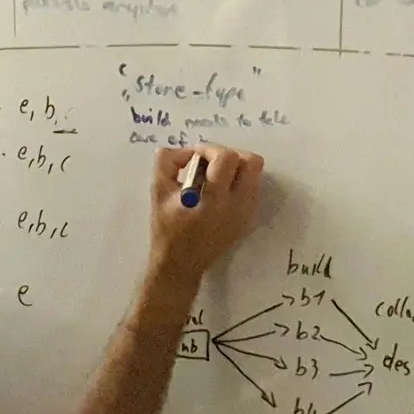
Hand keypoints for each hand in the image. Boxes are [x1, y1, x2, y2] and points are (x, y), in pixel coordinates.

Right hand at [146, 144, 263, 284]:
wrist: (181, 264)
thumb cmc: (167, 229)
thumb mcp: (158, 192)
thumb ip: (167, 162)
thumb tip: (186, 152)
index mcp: (214, 199)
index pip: (227, 158)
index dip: (209, 149)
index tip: (194, 156)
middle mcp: (237, 205)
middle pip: (252, 162)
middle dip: (229, 155)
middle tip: (209, 163)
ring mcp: (246, 213)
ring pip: (255, 174)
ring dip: (235, 167)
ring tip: (214, 177)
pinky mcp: (248, 219)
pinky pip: (251, 189)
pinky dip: (237, 182)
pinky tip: (218, 191)